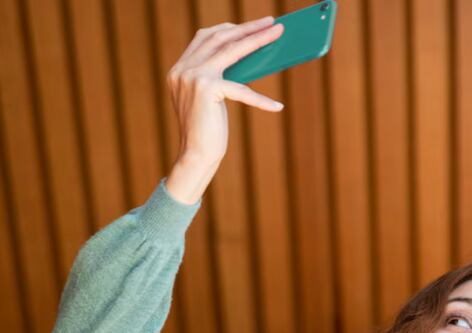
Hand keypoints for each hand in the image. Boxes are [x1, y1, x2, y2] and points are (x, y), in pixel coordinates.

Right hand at [165, 17, 284, 200]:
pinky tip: (277, 106)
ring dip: (257, 40)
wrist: (195, 157)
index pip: (206, 37)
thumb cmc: (208, 132)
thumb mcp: (213, 99)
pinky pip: (241, 89)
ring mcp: (192, 77)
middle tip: (271, 22)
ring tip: (277, 35)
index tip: (250, 24)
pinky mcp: (206, 90)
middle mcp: (183, 69)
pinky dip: (260, 100)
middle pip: (220, 37)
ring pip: (231, 51)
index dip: (229, 28)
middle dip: (247, 28)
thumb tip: (249, 59)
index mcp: (180, 68)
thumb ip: (221, 77)